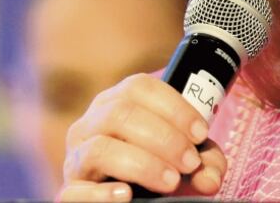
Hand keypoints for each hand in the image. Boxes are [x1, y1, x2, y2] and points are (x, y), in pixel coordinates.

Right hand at [56, 73, 226, 201]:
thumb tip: (210, 177)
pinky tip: (126, 196)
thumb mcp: (182, 161)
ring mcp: (76, 158)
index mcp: (116, 104)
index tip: (200, 133)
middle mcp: (91, 125)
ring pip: (99, 148)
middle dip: (164, 138)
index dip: (173, 107)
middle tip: (190, 162)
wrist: (131, 202)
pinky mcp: (68, 193)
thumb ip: (202, 162)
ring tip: (170, 181)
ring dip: (142, 164)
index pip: (139, 87)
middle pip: (120, 113)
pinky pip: (75, 191)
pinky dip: (103, 194)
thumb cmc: (156, 174)